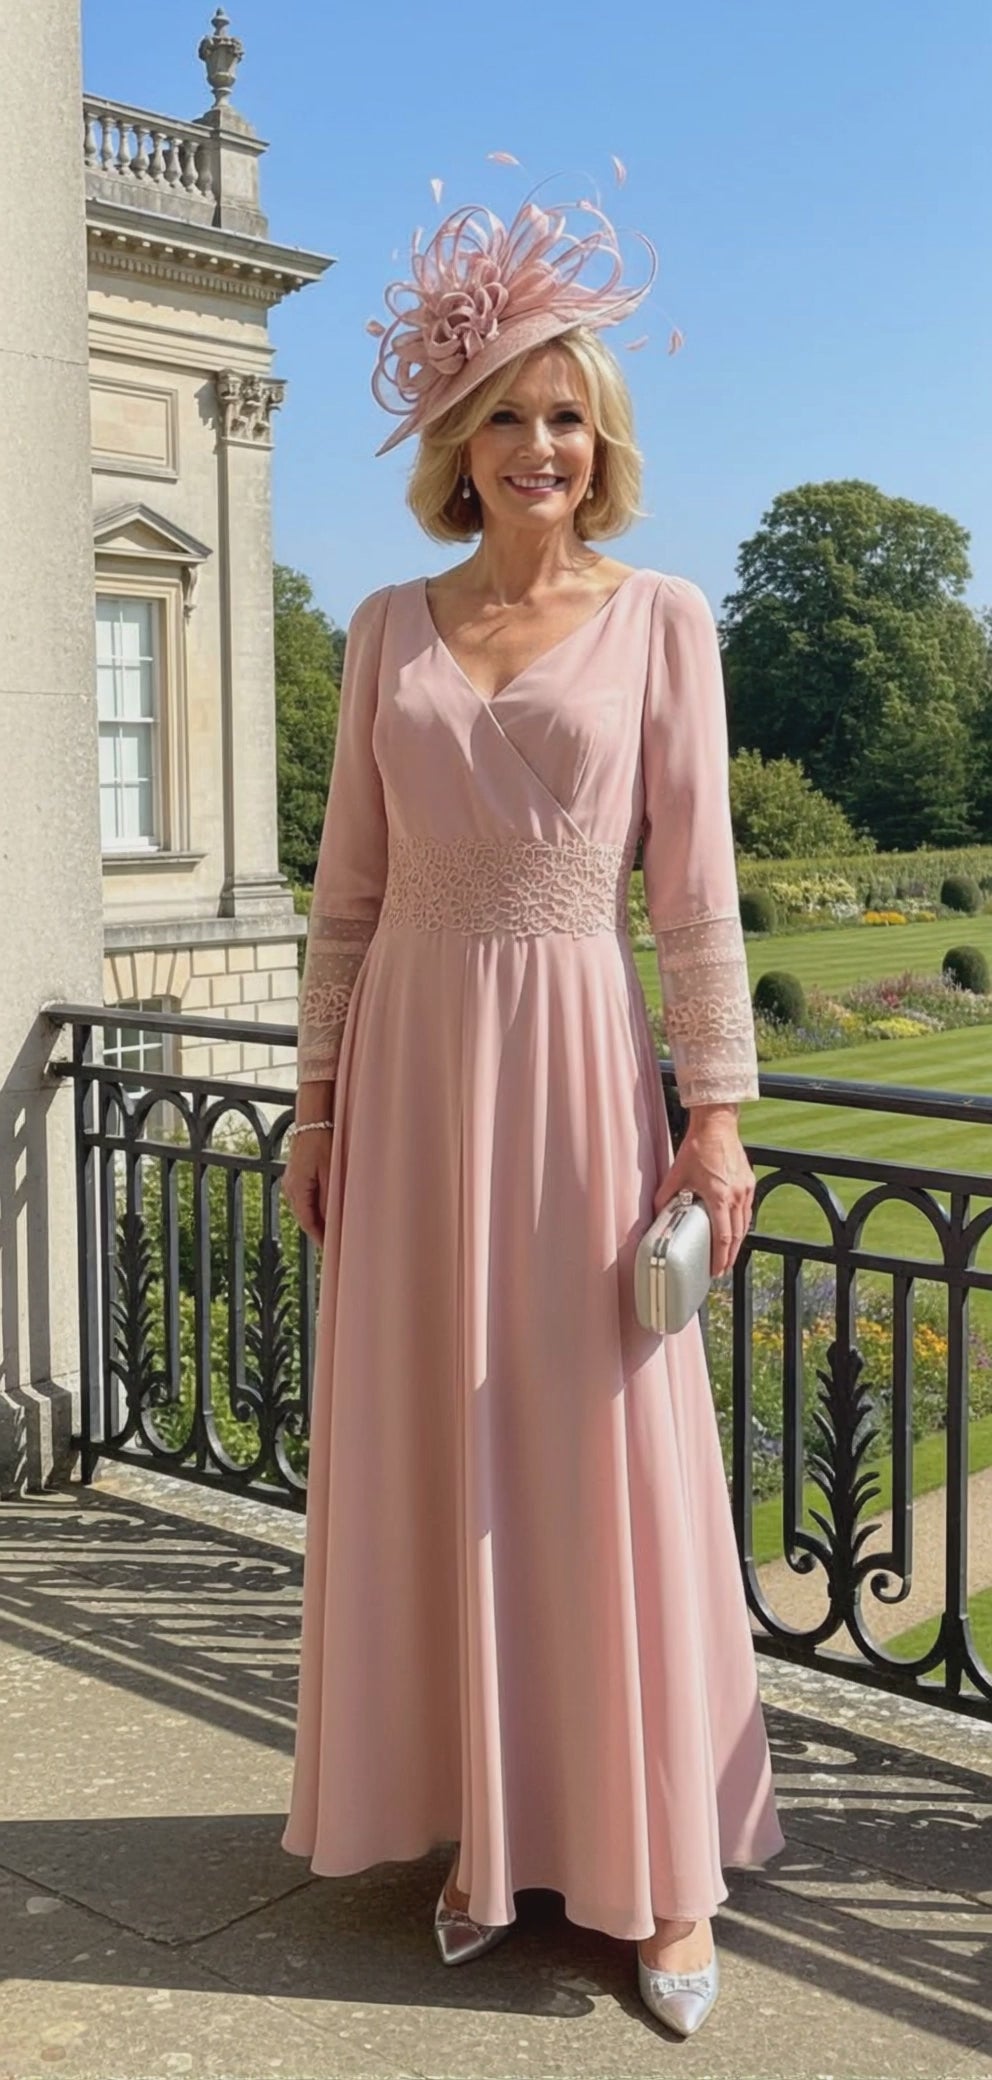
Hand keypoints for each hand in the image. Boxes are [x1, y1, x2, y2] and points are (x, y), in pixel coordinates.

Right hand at [280, 1126, 332, 1248]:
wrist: (313, 1119)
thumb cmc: (323, 1141)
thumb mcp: (331, 1171)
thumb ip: (330, 1197)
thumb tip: (333, 1221)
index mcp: (297, 1189)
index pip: (308, 1222)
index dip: (320, 1237)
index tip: (331, 1249)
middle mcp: (290, 1187)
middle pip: (305, 1217)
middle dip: (319, 1231)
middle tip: (335, 1244)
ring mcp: (291, 1181)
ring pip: (305, 1208)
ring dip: (317, 1219)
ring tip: (333, 1230)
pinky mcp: (296, 1174)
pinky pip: (305, 1197)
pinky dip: (315, 1206)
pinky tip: (327, 1209)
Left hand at [654, 1106, 755, 1276]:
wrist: (716, 1125)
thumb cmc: (698, 1147)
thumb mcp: (676, 1174)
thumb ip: (665, 1196)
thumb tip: (657, 1213)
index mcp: (720, 1197)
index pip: (723, 1237)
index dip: (720, 1257)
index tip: (716, 1269)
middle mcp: (736, 1196)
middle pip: (737, 1236)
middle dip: (730, 1256)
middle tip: (721, 1269)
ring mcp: (746, 1189)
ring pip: (745, 1224)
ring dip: (738, 1242)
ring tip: (729, 1254)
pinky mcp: (749, 1182)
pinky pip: (748, 1210)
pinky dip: (742, 1224)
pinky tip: (736, 1229)